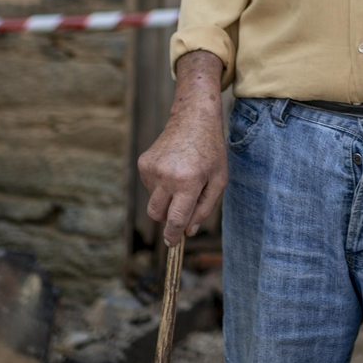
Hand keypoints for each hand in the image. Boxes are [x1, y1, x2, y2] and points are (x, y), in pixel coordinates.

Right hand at [137, 51, 226, 245]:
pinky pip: (149, 187)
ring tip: (183, 178)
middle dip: (167, 218)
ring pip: (153, 201)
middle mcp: (166, 176)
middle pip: (157, 215)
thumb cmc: (211, 150)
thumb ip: (204, 208)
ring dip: (166, 198)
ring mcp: (152, 169)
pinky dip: (160, 185)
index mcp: (188, 182)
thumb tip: (188, 231)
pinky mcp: (143, 163)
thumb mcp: (219, 180)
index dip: (173, 236)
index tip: (172, 244)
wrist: (193, 118)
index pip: (175, 219)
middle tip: (182, 208)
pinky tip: (173, 169)